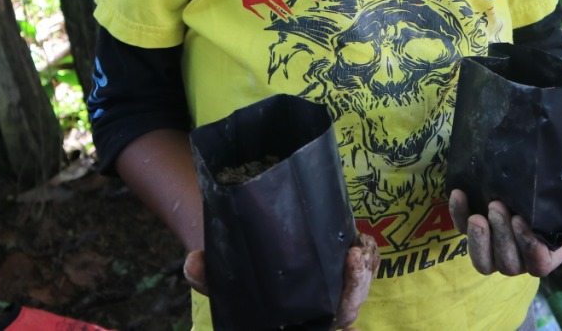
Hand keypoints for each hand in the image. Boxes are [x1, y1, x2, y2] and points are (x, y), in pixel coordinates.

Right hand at [181, 234, 379, 330]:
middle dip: (356, 286)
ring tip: (360, 245)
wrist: (245, 260)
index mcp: (295, 322)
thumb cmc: (237, 277)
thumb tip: (193, 262)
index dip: (338, 311)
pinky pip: (363, 268)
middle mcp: (317, 312)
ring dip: (364, 269)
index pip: (324, 323)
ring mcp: (332, 292)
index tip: (343, 312)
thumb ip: (207, 275)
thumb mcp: (218, 278)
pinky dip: (367, 256)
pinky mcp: (339, 269)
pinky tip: (361, 239)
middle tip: (354, 256)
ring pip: (359, 288)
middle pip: (348, 309)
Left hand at [449, 165, 561, 277]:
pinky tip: (458, 194)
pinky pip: (458, 236)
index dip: (530, 249)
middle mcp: (523, 250)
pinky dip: (455, 217)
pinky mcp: (473, 227)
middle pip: (510, 266)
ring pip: (484, 264)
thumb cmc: (559, 172)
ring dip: (479, 243)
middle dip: (503, 240)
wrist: (525, 152)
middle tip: (499, 206)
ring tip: (477, 213)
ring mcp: (497, 241)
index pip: (541, 265)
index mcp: (552, 244)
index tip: (523, 219)